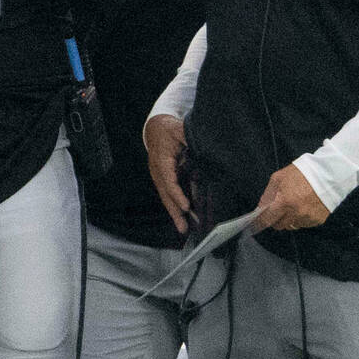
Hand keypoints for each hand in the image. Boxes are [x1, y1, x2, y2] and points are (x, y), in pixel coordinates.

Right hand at [145, 115, 190, 234]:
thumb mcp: (179, 129)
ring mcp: (159, 177)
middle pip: (165, 194)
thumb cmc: (168, 129)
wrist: (155, 128)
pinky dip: (175, 208)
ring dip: (175, 214)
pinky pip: (169, 196)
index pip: (168, 180)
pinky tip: (183, 219)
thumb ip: (189, 136)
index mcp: (161, 159)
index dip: (177, 194)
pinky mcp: (163, 180)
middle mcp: (158, 171)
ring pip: (166, 198)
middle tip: (184, 228)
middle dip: (174, 212)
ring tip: (184, 229)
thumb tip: (203, 144)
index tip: (186, 206)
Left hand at [252, 164, 330, 232]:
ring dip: (289, 218)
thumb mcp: (279, 177)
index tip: (257, 223)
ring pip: (291, 226)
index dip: (260, 222)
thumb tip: (262, 207)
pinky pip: (303, 224)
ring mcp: (307, 218)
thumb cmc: (302, 173)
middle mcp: (296, 213)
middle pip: (279, 225)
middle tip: (277, 209)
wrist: (328, 174)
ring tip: (294, 204)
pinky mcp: (317, 221)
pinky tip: (304, 206)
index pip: (268, 219)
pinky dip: (301, 218)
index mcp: (285, 201)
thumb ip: (268, 194)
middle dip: (275, 219)